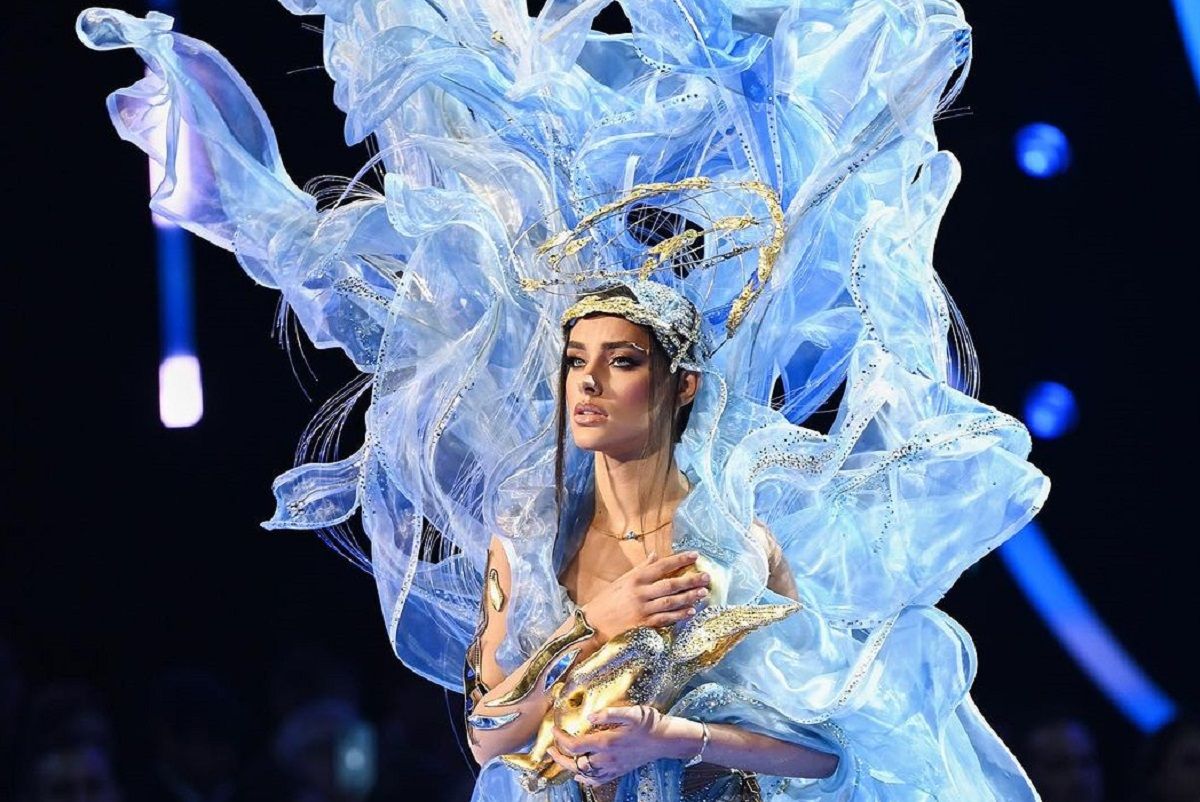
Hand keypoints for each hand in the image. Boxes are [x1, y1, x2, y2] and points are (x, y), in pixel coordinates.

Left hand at [545, 705, 669, 785]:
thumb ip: (608, 714)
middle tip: (549, 749)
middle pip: (576, 764)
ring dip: (570, 768)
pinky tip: (580, 776)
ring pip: (585, 774)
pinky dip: (585, 779)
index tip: (554, 730)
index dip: (561, 739)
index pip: (576, 746)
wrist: (666, 740)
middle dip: (560, 757)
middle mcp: (607, 759)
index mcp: (607, 743)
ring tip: (560, 759)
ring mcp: (613, 767)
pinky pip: (598, 780)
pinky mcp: (619, 771)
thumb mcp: (631, 713)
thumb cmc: (649, 723)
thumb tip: (589, 717)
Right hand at [579, 551, 709, 643]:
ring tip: (703, 593)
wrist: (593, 623)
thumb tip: (656, 555)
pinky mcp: (643, 625)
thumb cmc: (608, 600)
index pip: (662, 566)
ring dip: (689, 597)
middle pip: (670, 584)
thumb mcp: (623, 580)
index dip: (680, 560)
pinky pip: (665, 619)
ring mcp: (642, 609)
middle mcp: (640, 592)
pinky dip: (679, 615)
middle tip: (707, 577)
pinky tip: (691, 611)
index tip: (695, 555)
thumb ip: (642, 568)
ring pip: (671, 602)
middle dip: (690, 580)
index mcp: (635, 578)